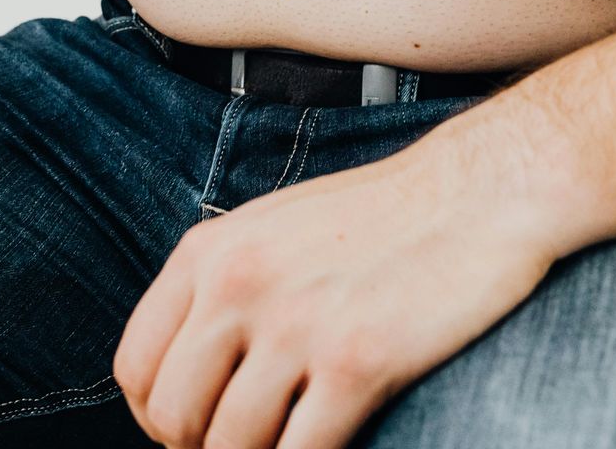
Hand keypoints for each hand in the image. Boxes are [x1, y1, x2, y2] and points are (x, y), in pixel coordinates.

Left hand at [113, 133, 558, 448]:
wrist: (479, 192)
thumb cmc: (383, 218)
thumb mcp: (272, 230)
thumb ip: (220, 291)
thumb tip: (186, 377)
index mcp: (210, 253)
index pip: (135, 367)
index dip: (159, 418)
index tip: (196, 430)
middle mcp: (239, 284)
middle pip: (174, 418)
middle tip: (249, 443)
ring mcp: (296, 323)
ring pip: (231, 446)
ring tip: (293, 440)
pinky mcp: (356, 361)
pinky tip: (335, 443)